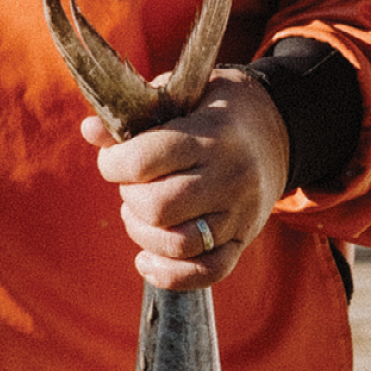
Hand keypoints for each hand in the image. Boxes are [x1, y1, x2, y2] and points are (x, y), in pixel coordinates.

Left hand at [84, 68, 291, 291]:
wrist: (281, 128)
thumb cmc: (216, 108)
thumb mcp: (181, 95)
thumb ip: (136, 113)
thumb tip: (89, 131)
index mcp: (211, 135)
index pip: (146, 160)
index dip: (113, 164)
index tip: (111, 161)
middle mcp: (230, 177)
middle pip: (158, 208)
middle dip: (130, 199)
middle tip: (134, 186)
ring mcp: (240, 213)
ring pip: (178, 245)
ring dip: (143, 234)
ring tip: (141, 215)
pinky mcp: (243, 239)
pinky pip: (206, 273)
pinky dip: (169, 275)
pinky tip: (146, 262)